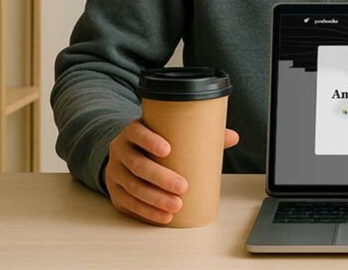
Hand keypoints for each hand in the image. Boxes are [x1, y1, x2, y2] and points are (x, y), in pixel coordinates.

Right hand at [104, 118, 239, 224]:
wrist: (126, 153)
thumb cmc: (155, 142)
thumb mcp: (169, 133)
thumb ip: (198, 133)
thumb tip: (233, 136)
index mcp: (133, 131)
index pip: (138, 133)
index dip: (150, 141)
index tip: (168, 149)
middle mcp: (120, 150)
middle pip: (137, 164)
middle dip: (160, 177)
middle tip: (183, 186)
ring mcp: (115, 172)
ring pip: (133, 187)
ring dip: (155, 199)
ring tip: (176, 205)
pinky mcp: (115, 192)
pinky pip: (129, 204)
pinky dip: (147, 212)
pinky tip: (163, 217)